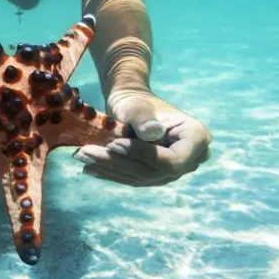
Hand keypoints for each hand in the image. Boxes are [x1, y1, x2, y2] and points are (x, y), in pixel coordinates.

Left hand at [73, 88, 210, 186]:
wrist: (131, 103)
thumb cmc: (136, 99)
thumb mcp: (137, 105)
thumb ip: (144, 118)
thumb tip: (153, 134)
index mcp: (196, 138)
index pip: (172, 160)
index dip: (143, 156)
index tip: (114, 143)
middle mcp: (191, 159)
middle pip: (153, 171)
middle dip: (117, 162)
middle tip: (85, 152)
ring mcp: (173, 171)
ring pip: (140, 177)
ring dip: (108, 169)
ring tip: (81, 157)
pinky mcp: (156, 176)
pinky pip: (133, 179)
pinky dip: (110, 173)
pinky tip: (88, 168)